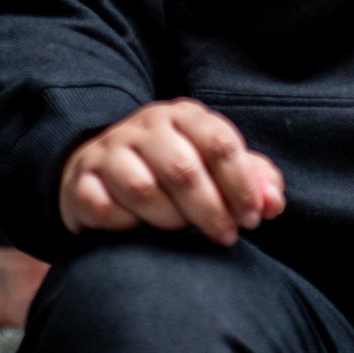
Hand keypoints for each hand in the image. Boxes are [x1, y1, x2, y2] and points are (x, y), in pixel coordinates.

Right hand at [59, 98, 285, 246]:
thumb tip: (273, 203)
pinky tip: (137, 230)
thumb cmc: (173, 171)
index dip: (242, 185)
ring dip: (170, 220)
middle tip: (225, 236)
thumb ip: (252, 179)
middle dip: (211, 210)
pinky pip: (104, 208)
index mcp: (184, 116)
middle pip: (184, 169)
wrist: (102, 169)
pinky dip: (126, 226)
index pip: (220, 142)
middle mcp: (145, 126)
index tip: (253, 218)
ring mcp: (109, 151)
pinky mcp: (81, 180)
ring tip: (181, 230)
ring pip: (144, 189)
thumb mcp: (215, 165)